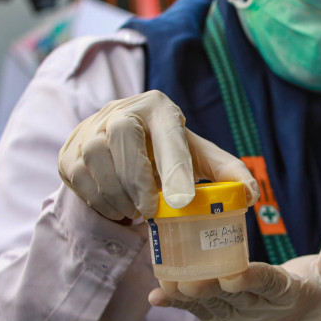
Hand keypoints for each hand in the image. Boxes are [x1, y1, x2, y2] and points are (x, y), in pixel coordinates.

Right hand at [58, 90, 258, 219]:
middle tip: (151, 211)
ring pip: (95, 157)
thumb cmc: (170, 155)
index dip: (174, 167)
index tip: (181, 201)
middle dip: (136, 179)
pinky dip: (98, 199)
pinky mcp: (68, 150)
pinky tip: (117, 207)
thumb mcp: (201, 159)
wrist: (124, 147)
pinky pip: (77, 175)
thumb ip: (228, 173)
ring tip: (136, 211)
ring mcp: (90, 127)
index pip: (169, 134)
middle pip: (121, 136)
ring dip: (117, 193)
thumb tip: (251, 194)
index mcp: (159, 108)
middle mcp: (122, 109)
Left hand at [148, 229, 320, 320]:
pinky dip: (176, 304)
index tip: (233, 274)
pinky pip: (197, 311)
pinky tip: (156, 297)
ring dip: (187, 297)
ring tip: (165, 285)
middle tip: (187, 281)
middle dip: (209, 289)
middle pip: (232, 298)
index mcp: (286, 295)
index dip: (251, 281)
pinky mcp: (220, 318)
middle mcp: (259, 310)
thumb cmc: (316, 293)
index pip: (268, 285)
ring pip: (210, 305)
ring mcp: (237, 317)